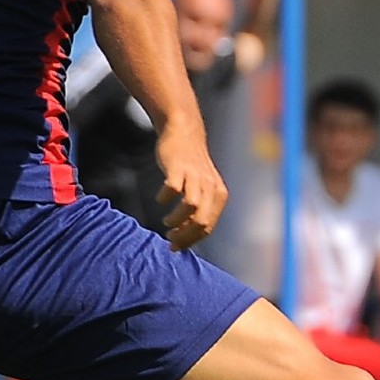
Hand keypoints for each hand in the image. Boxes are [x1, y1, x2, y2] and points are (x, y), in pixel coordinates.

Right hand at [154, 129, 228, 250]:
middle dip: (184, 236)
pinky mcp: (178, 167)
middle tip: (170, 239)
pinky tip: (160, 199)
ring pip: (191, 207)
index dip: (191, 240)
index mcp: (218, 194)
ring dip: (176, 220)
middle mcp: (209, 186)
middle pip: (202, 221)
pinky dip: (165, 198)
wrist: (184, 132)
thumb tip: (186, 239)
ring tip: (167, 222)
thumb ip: (199, 210)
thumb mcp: (202, 188)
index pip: (208, 227)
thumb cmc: (191, 166)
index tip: (176, 246)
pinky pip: (173, 188)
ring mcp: (194, 176)